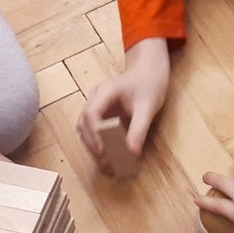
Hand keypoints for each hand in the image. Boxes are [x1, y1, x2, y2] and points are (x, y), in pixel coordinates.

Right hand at [79, 38, 170, 173]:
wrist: (149, 70)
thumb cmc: (149, 84)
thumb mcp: (148, 107)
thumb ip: (139, 129)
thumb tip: (132, 153)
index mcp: (105, 91)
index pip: (91, 114)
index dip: (94, 135)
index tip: (104, 152)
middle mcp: (95, 97)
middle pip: (83, 122)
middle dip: (92, 143)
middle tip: (105, 162)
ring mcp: (95, 103)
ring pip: (85, 127)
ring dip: (93, 144)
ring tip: (106, 161)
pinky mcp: (100, 111)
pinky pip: (93, 128)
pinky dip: (98, 141)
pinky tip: (109, 153)